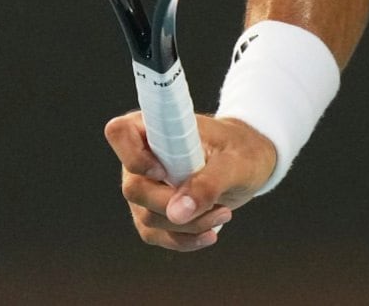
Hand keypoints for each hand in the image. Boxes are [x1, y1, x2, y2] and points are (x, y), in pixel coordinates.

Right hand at [103, 111, 278, 250]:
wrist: (249, 163)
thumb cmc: (241, 150)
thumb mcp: (234, 162)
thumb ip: (207, 183)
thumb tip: (178, 213)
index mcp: (155, 128)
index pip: (119, 133)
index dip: (133, 156)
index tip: (164, 172)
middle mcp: (141, 157)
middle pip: (134, 189)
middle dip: (174, 204)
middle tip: (215, 204)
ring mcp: (144, 188)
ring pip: (147, 218)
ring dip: (187, 225)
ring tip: (224, 213)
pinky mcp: (153, 212)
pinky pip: (157, 234)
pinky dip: (184, 239)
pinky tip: (210, 234)